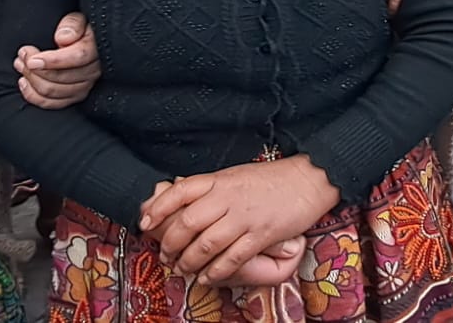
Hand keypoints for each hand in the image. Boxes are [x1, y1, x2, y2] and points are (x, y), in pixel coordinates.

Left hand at [16, 11, 100, 108]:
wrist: (86, 41)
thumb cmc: (79, 29)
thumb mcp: (78, 19)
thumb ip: (72, 24)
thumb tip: (63, 38)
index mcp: (96, 50)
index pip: (77, 58)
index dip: (53, 60)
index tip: (32, 59)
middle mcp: (93, 71)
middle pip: (62, 78)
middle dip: (35, 68)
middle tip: (22, 55)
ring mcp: (84, 86)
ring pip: (55, 91)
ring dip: (32, 79)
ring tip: (20, 64)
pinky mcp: (74, 97)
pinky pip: (53, 104)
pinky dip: (34, 96)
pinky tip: (24, 82)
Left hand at [139, 155, 338, 283]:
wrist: (308, 180)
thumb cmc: (270, 179)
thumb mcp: (235, 175)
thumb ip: (210, 188)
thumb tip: (181, 196)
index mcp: (220, 180)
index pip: (180, 191)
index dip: (158, 207)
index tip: (145, 222)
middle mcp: (228, 198)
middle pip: (188, 222)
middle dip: (171, 243)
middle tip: (165, 255)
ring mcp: (245, 217)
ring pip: (206, 244)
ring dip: (189, 261)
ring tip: (182, 269)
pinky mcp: (262, 235)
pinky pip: (232, 258)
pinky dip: (216, 271)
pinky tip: (207, 278)